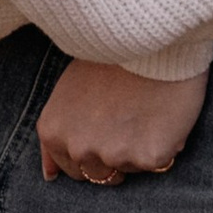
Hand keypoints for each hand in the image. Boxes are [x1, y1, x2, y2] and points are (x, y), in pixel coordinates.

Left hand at [38, 59, 208, 184]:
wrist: (149, 37)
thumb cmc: (110, 60)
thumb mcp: (68, 91)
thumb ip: (58, 133)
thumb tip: (50, 175)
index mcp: (54, 132)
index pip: (71, 169)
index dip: (92, 150)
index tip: (106, 128)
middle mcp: (78, 148)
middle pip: (98, 175)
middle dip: (112, 155)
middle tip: (126, 120)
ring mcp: (113, 155)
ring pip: (127, 170)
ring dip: (136, 152)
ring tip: (143, 115)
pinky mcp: (148, 156)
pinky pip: (157, 162)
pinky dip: (163, 145)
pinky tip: (161, 117)